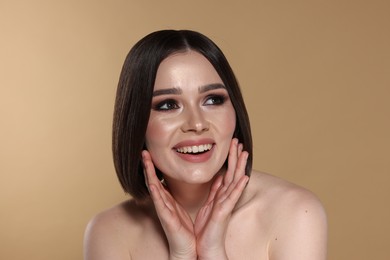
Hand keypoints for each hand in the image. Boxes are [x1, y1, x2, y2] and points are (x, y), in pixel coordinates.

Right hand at [142, 151, 196, 259]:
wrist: (186, 248)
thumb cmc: (184, 228)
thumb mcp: (186, 206)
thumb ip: (187, 190)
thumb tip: (194, 177)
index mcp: (168, 199)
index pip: (159, 178)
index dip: (154, 166)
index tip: (151, 152)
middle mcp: (162, 203)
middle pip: (153, 180)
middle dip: (148, 166)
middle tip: (144, 151)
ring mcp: (163, 210)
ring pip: (154, 189)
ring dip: (149, 175)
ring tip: (145, 162)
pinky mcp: (167, 219)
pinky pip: (160, 204)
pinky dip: (155, 194)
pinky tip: (152, 185)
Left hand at [194, 138, 248, 258]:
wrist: (207, 247)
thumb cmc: (207, 228)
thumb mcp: (210, 205)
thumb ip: (215, 191)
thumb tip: (219, 178)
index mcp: (221, 195)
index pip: (228, 173)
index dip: (230, 159)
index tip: (232, 145)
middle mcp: (225, 198)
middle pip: (233, 173)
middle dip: (236, 157)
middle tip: (238, 141)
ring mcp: (226, 204)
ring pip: (234, 181)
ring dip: (240, 167)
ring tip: (245, 153)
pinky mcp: (223, 212)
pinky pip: (232, 197)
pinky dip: (239, 187)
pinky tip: (244, 177)